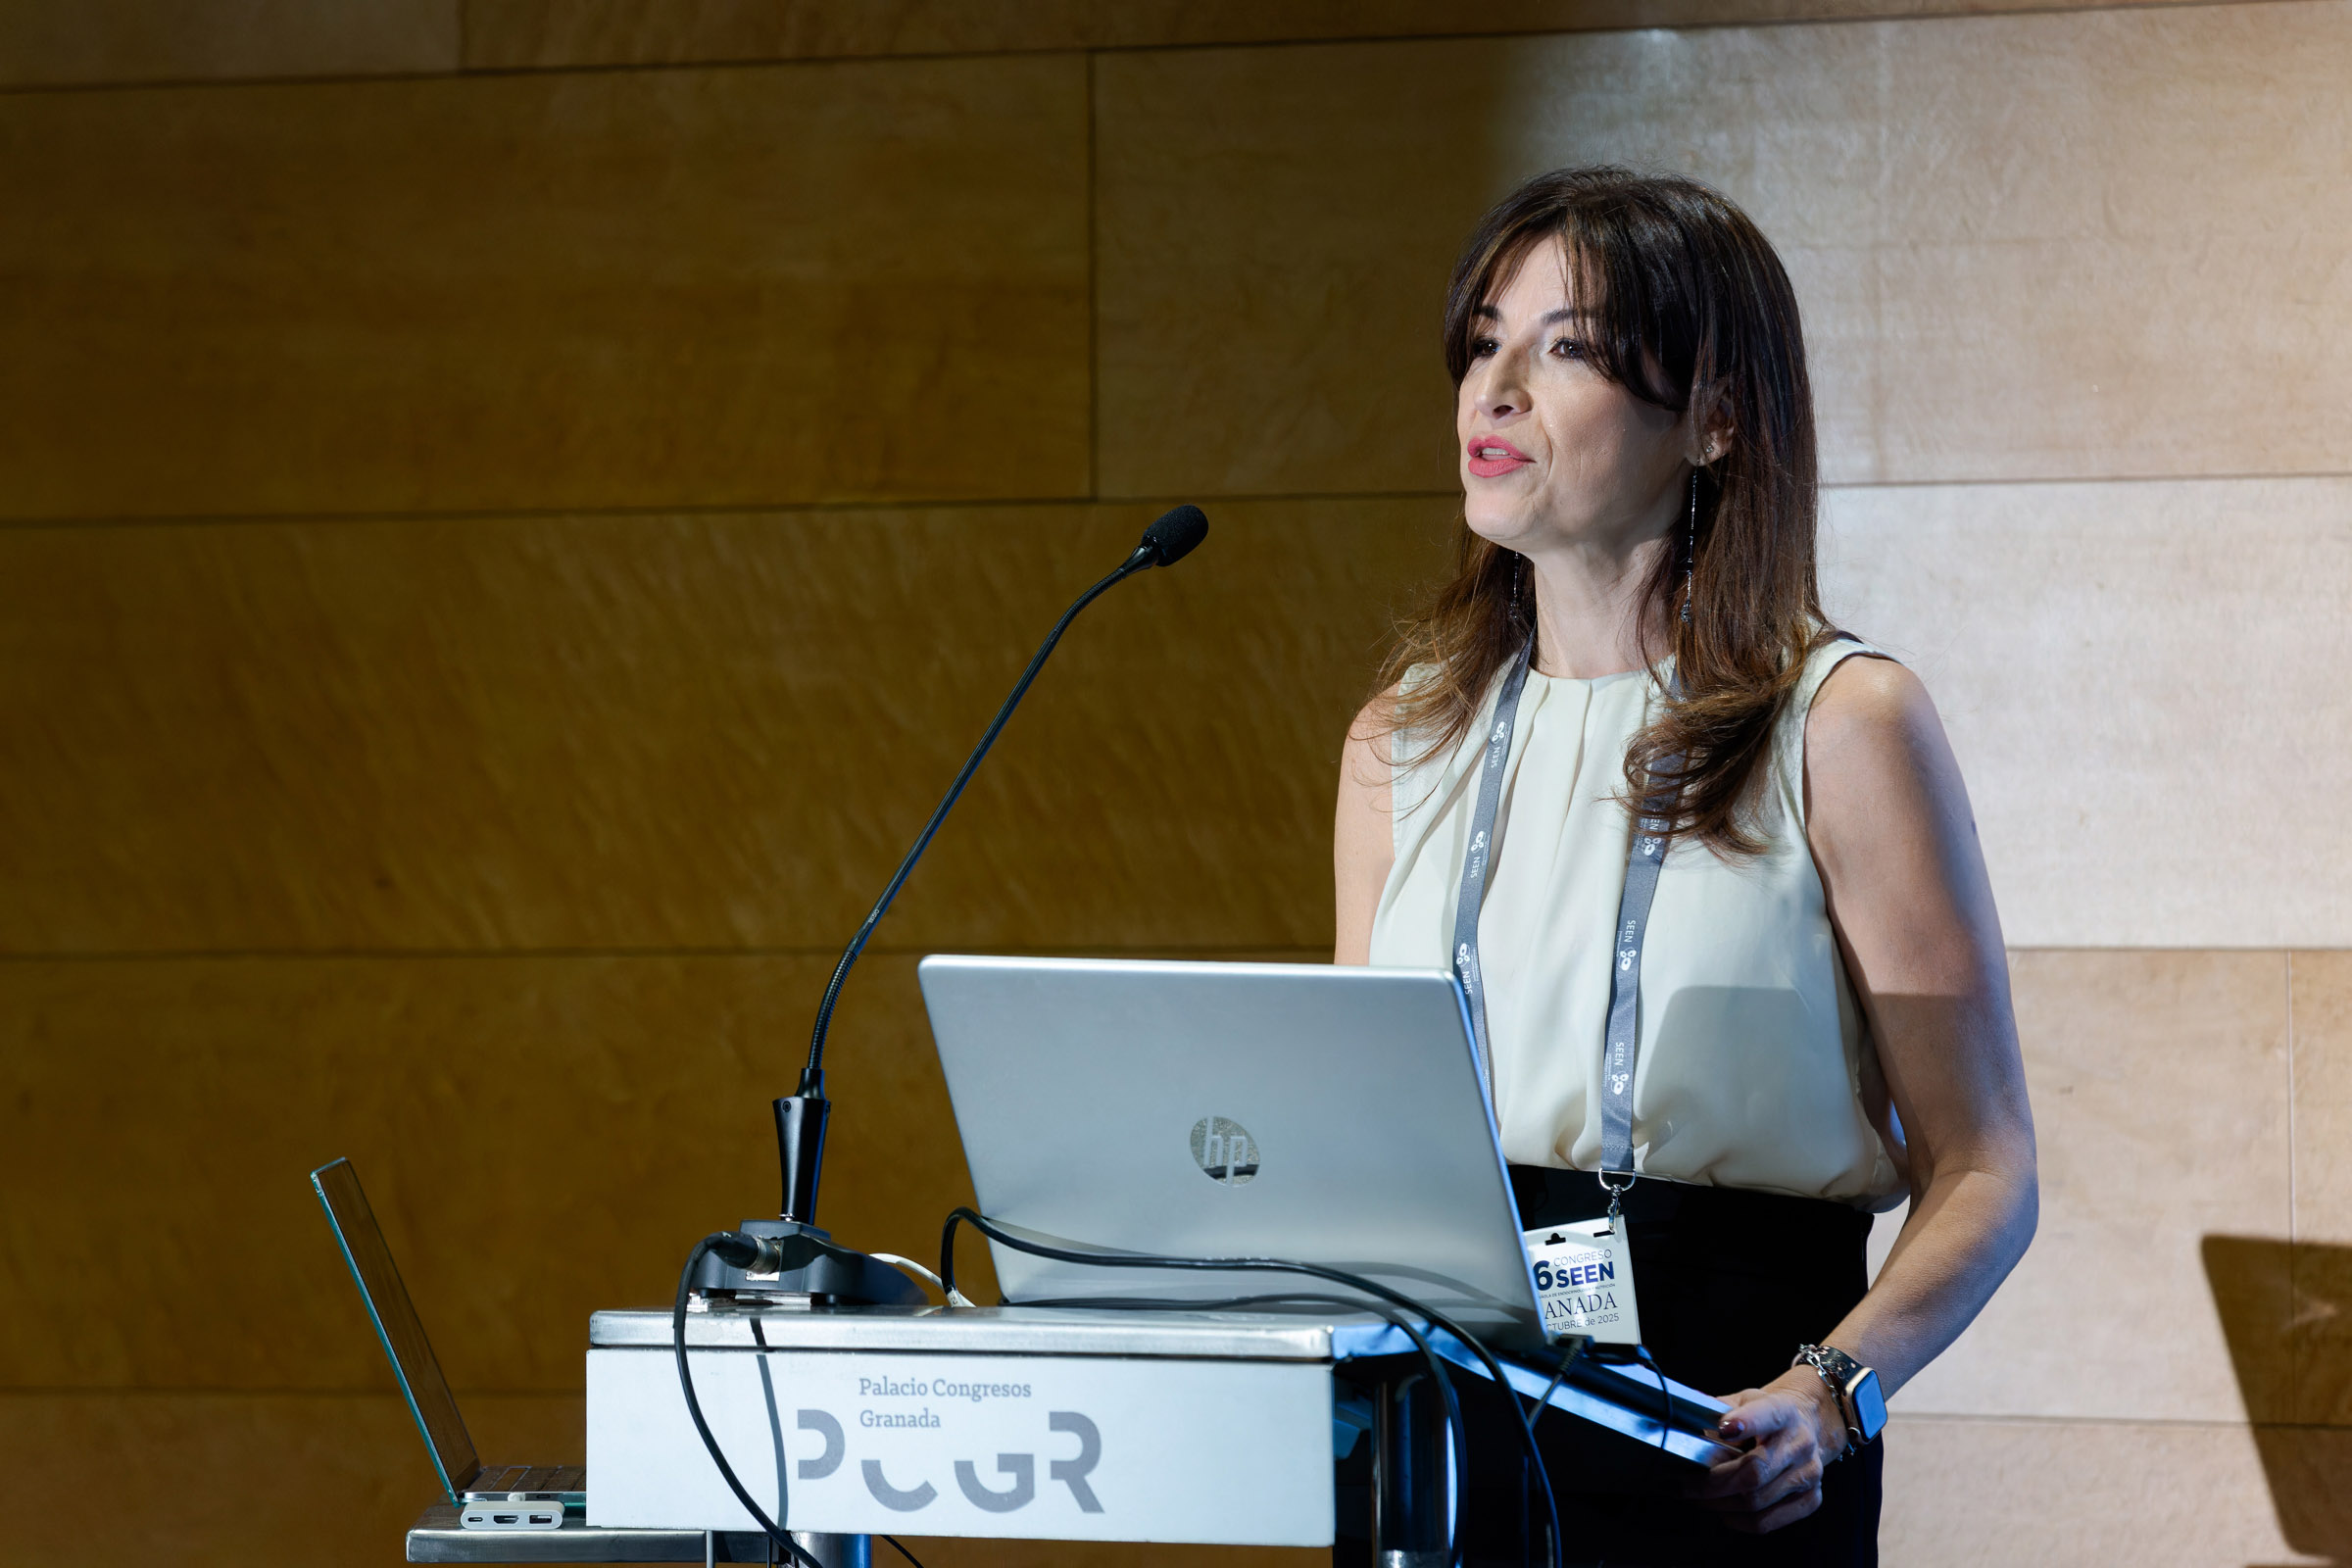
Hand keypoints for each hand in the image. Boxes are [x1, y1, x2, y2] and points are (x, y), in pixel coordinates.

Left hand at [1684, 1369, 1848, 1532]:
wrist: (1804, 1424)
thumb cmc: (1763, 1414)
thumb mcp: (1742, 1400)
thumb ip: (1716, 1410)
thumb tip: (1682, 1417)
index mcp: (1783, 1411)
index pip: (1767, 1416)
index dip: (1747, 1422)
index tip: (1724, 1429)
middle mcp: (1800, 1443)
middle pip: (1754, 1472)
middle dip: (1711, 1483)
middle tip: (1682, 1485)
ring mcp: (1809, 1474)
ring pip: (1756, 1502)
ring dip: (1718, 1504)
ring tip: (1696, 1498)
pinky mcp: (1811, 1499)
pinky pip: (1766, 1522)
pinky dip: (1737, 1521)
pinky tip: (1722, 1509)